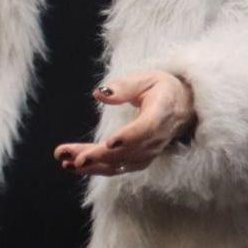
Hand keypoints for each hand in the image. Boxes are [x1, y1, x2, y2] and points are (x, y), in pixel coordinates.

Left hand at [52, 70, 195, 177]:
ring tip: (66, 160)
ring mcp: (149, 153)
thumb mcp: (146, 79)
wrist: (182, 107)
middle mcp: (156, 138)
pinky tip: (73, 165)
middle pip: (127, 151)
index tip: (109, 142)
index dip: (129, 137)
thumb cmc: (162, 89)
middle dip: (99, 156)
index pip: (147, 129)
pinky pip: (116, 168)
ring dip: (91, 164)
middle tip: (75, 158)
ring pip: (118, 163)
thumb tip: (99, 93)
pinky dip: (95, 168)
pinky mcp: (139, 160)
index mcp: (161, 112)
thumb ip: (124, 86)